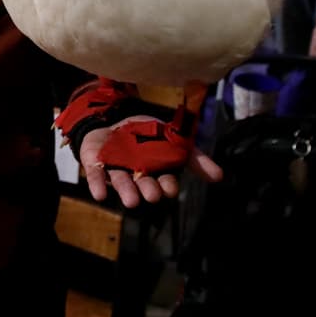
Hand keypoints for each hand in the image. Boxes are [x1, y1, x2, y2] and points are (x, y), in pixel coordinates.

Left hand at [78, 115, 222, 207]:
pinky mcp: (96, 164)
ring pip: (122, 182)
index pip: (165, 180)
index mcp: (156, 170)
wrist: (115, 115)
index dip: (167, 184)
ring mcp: (116, 169)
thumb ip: (194, 157)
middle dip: (148, 190)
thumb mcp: (173, 138)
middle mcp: (136, 173)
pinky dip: (98, 185)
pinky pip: (97, 176)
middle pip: (143, 184)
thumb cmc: (146, 132)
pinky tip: (100, 195)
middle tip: (152, 195)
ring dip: (126, 191)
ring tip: (132, 201)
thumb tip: (220, 176)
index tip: (170, 188)